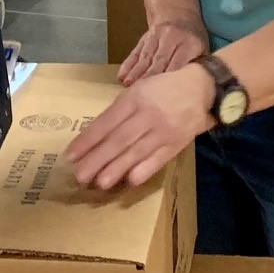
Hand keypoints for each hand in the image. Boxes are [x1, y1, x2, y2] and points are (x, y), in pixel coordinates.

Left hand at [67, 65, 212, 190]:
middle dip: (97, 159)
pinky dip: (144, 170)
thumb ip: (120, 112)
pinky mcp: (176, 144)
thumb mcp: (139, 91)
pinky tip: (130, 181)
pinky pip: (158, 159)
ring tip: (99, 183)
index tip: (71, 155)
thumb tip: (95, 136)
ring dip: (116, 169)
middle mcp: (147, 114)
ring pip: (136, 152)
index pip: (107, 122)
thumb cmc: (163, 89)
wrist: (202, 90)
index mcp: (135, 98)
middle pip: (119, 140)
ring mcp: (163, 131)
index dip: (88, 139)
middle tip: (80, 176)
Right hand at [118, 16, 207, 85]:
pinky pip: (135, 52)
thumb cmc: (193, 38)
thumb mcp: (203, 48)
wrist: (177, 12)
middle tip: (142, 93)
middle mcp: (171, 39)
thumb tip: (194, 89)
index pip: (178, 62)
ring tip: (128, 86)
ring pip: (145, 56)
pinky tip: (121, 76)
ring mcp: (155, 37)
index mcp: (189, 44)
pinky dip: (128, 65)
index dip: (170, 77)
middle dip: (150, 77)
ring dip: (136, 72)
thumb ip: (197, 65)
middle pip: (159, 60)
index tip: (163, 94)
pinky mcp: (144, 38)